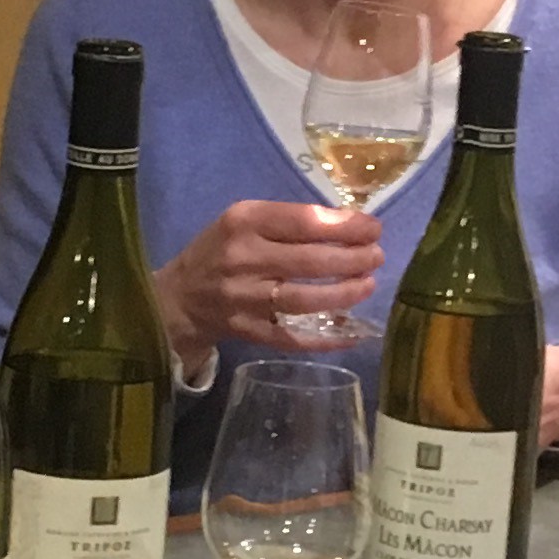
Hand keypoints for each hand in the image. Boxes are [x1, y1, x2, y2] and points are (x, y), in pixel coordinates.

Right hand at [151, 198, 383, 360]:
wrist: (181, 298)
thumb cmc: (222, 250)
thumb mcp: (245, 220)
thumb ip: (290, 220)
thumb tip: (349, 224)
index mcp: (243, 222)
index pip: (303, 221)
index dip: (344, 226)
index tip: (372, 227)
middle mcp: (243, 260)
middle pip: (309, 261)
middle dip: (353, 259)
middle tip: (377, 256)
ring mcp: (245, 300)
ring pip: (305, 300)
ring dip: (344, 294)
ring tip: (368, 284)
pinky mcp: (249, 332)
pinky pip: (294, 339)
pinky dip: (327, 337)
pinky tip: (354, 331)